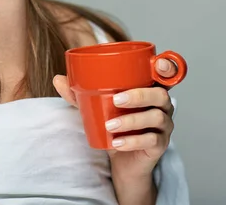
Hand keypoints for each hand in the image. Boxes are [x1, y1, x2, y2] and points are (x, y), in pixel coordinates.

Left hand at [53, 58, 176, 179]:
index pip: (166, 74)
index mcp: (150, 89)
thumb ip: (79, 94)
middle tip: (116, 100)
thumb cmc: (115, 126)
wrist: (122, 161)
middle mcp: (162, 106)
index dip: (168, 66)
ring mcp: (164, 126)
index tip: (159, 64)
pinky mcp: (160, 146)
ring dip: (131, 120)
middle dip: (139, 95)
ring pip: (156, 117)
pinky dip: (132, 141)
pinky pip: (152, 141)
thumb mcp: (97, 107)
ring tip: (110, 125)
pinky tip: (117, 143)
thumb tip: (58, 79)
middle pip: (160, 95)